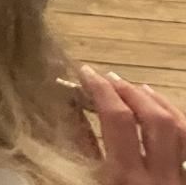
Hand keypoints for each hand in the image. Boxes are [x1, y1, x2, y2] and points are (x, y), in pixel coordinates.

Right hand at [79, 65, 185, 184]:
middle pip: (155, 119)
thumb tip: (71, 113)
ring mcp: (182, 179)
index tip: (85, 72)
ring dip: (158, 102)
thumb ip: (83, 154)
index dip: (101, 89)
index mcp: (125, 178)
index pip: (117, 119)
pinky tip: (165, 113)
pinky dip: (177, 121)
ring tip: (137, 87)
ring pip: (181, 128)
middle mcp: (160, 175)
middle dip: (130, 91)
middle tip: (108, 78)